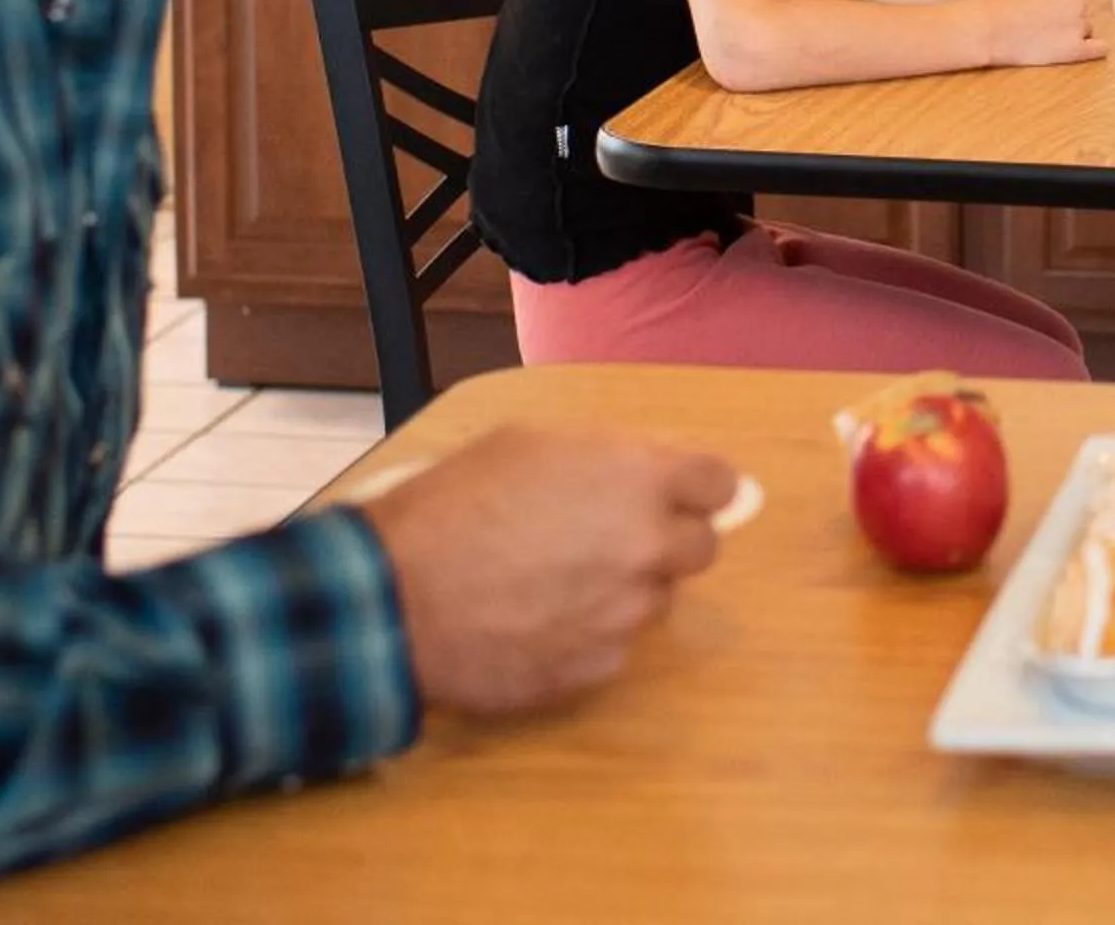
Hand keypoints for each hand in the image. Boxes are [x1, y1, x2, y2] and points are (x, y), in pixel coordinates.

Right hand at [368, 427, 736, 715]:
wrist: (393, 598)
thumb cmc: (454, 504)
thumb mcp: (532, 443)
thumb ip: (611, 457)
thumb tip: (657, 469)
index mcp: (641, 481)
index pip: (721, 483)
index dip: (696, 487)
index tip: (674, 493)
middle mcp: (647, 550)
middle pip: (701, 548)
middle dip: (666, 541)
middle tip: (610, 538)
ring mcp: (624, 617)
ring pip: (654, 601)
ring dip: (624, 590)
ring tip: (554, 581)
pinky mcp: (595, 671)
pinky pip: (613, 647)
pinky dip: (588, 636)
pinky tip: (535, 622)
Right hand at [976, 0, 1104, 67]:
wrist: (987, 30)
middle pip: (1077, 4)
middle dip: (1062, 9)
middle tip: (1038, 16)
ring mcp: (1078, 26)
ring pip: (1084, 25)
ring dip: (1071, 28)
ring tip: (1046, 33)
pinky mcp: (1075, 49)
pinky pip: (1097, 48)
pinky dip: (1094, 47)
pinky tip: (1086, 45)